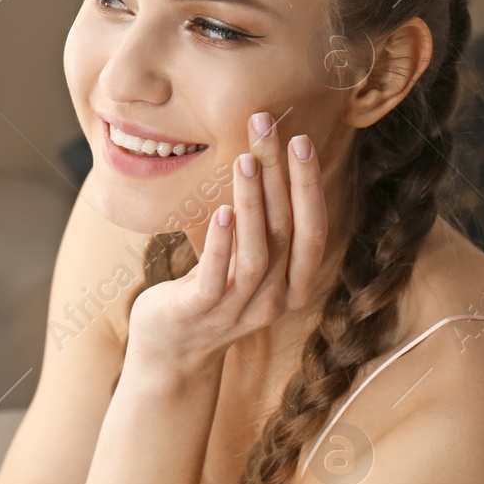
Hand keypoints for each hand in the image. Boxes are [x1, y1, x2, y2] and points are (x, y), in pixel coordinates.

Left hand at [126, 111, 326, 374]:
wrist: (171, 352)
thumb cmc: (208, 291)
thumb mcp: (243, 260)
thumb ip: (261, 227)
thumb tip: (264, 159)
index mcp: (292, 286)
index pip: (313, 231)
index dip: (309, 186)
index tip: (301, 141)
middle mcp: (274, 301)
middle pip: (287, 233)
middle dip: (282, 177)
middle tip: (271, 130)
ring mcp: (237, 311)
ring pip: (257, 255)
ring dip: (254, 204)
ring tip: (245, 161)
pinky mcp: (200, 313)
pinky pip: (216, 278)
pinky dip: (221, 243)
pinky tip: (221, 210)